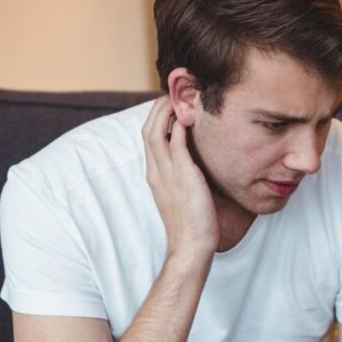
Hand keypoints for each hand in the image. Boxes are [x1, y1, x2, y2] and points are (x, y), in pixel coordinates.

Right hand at [142, 96, 218, 261]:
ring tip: (179, 98)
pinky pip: (176, 143)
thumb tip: (194, 167)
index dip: (157, 120)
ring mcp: (166, 173)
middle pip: (147, 130)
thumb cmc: (192, 225)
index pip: (148, 139)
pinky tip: (189, 116)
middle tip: (172, 95)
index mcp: (155, 176)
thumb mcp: (183, 196)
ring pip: (155, 131)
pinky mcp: (183, 175)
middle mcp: (156, 171)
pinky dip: (180, 126)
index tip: (170, 108)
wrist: (191, 246)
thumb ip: (183, 178)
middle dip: (157, 109)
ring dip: (165, 112)